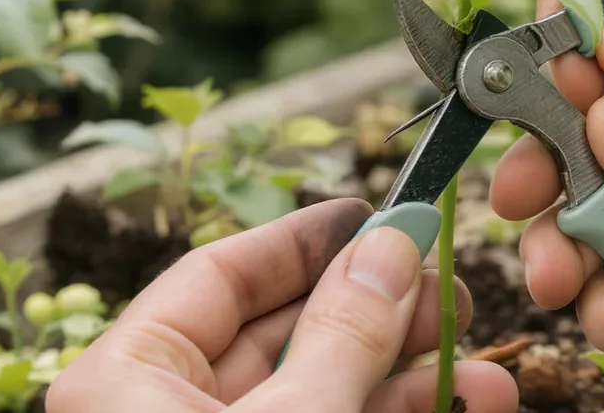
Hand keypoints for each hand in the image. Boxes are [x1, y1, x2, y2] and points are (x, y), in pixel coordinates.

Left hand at [47, 198, 517, 412]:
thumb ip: (343, 334)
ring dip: (410, 368)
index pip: (222, 276)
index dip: (306, 238)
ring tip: (478, 347)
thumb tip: (393, 241)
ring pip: (327, 388)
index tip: (377, 210)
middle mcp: (168, 412)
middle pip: (287, 331)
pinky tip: (471, 398)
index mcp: (125, 380)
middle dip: (377, 305)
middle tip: (443, 277)